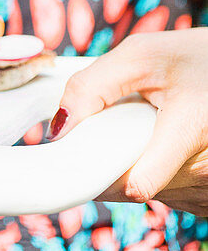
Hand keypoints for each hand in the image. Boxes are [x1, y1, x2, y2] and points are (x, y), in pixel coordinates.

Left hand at [48, 29, 207, 213]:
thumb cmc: (194, 58)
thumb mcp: (141, 55)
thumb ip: (92, 86)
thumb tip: (57, 130)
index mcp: (193, 129)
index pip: (133, 185)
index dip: (96, 171)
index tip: (74, 154)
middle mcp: (207, 172)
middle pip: (133, 188)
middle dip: (114, 158)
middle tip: (118, 124)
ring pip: (149, 194)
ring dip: (135, 166)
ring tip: (149, 128)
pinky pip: (168, 195)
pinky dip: (154, 171)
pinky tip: (163, 143)